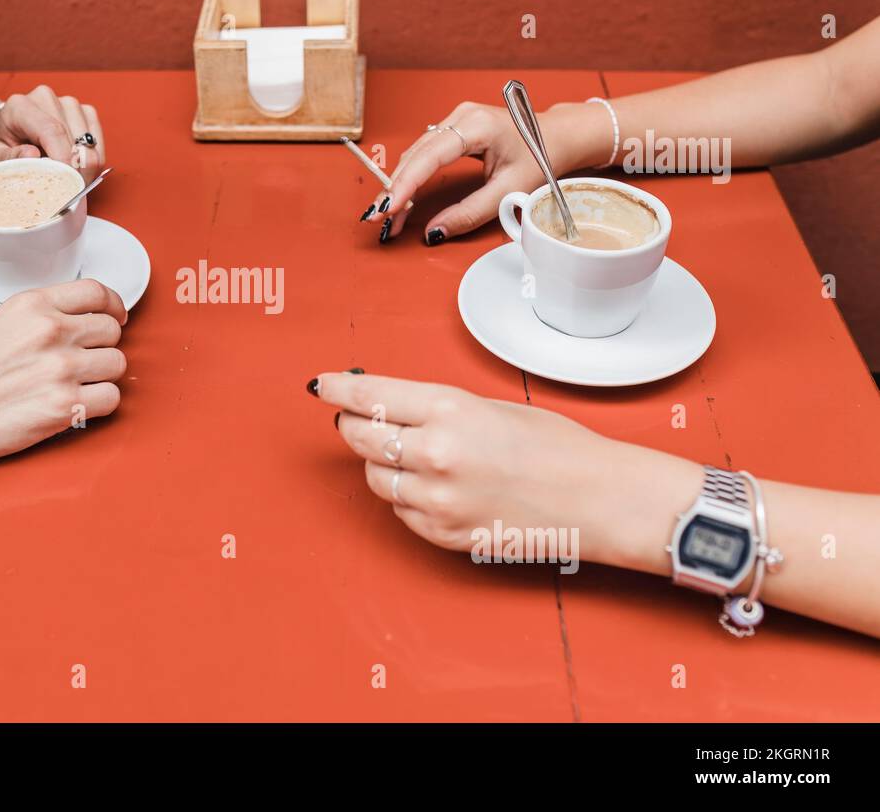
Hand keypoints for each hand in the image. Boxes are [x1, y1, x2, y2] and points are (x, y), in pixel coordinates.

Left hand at [0, 84, 105, 179]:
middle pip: (73, 138)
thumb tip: (32, 154)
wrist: (9, 135)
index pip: (51, 130)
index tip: (68, 182)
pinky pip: (98, 142)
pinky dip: (92, 161)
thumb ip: (10, 157)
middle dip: (75, 170)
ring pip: (89, 142)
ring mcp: (68, 103)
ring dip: (84, 168)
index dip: (64, 158)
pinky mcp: (85, 112)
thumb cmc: (2, 148)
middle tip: (67, 192)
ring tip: (68, 181)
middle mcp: (46, 98)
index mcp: (20, 106)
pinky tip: (77, 169)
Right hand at [0, 279, 127, 470]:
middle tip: (87, 360)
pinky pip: (111, 399)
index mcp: (32, 305)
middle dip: (103, 346)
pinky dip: (100, 404)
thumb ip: (38, 317)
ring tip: (78, 385)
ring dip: (102, 376)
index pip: (97, 291)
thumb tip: (75, 323)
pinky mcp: (64, 407)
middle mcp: (51, 331)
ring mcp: (60, 369)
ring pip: (117, 364)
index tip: (115, 316)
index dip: (113, 306)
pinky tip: (78, 405)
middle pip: (112, 330)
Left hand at [312, 371, 700, 572]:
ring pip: (376, 478)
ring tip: (412, 455)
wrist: (597, 499)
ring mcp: (437, 499)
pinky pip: (400, 512)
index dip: (337, 389)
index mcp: (449, 410)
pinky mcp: (443, 534)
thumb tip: (386, 405)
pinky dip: (406, 497)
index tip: (322, 386)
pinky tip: (433, 486)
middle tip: (356, 418)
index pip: (369, 396)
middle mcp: (435, 454)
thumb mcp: (489, 406)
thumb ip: (434, 408)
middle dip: (353, 424)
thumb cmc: (555, 447)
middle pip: (360, 436)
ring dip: (381, 463)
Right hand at [366, 102, 589, 243]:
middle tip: (383, 219)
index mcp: (477, 125)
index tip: (389, 207)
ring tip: (390, 214)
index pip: (430, 156)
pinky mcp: (453, 129)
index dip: (405, 183)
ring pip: (415, 155)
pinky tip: (403, 197)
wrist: (558, 136)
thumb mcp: (510, 190)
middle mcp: (460, 116)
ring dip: (401, 185)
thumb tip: (435, 232)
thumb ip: (470, 213)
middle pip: (416, 155)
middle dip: (397, 189)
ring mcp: (455, 119)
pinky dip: (411, 176)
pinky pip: (424, 153)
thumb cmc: (541, 157)